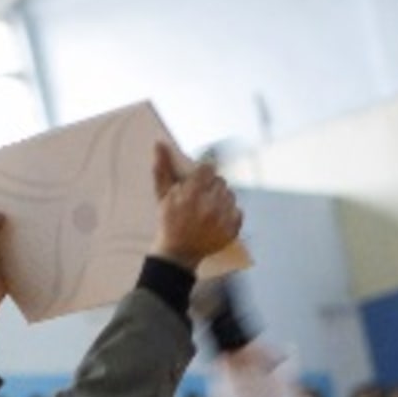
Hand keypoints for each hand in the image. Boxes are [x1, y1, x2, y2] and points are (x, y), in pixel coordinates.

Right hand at [150, 143, 241, 270]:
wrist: (178, 254)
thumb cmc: (168, 221)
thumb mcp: (163, 195)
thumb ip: (162, 168)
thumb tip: (159, 142)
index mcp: (192, 194)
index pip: (208, 169)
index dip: (203, 174)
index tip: (198, 182)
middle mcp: (209, 205)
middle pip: (220, 182)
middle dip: (211, 188)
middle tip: (202, 198)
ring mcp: (221, 219)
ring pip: (230, 196)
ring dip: (221, 200)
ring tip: (209, 210)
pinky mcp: (231, 230)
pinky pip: (238, 211)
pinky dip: (229, 214)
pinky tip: (216, 220)